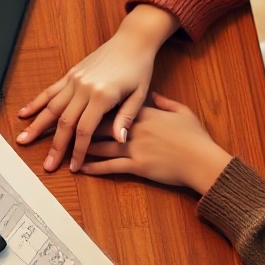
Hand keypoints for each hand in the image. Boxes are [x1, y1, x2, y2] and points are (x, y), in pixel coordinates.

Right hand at [16, 3, 176, 171]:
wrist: (132, 41)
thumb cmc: (139, 68)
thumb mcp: (139, 95)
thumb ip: (126, 118)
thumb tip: (119, 141)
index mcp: (102, 95)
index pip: (85, 130)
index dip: (78, 150)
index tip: (73, 166)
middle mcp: (84, 87)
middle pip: (64, 122)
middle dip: (55, 146)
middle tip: (47, 165)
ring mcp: (75, 80)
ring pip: (52, 107)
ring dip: (37, 125)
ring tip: (24, 139)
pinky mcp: (71, 74)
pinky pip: (50, 90)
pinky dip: (37, 102)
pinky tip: (25, 113)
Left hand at [78, 93, 231, 197]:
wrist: (204, 160)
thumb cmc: (196, 138)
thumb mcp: (182, 112)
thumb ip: (165, 102)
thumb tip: (154, 95)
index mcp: (144, 113)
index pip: (112, 106)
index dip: (94, 106)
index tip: (78, 105)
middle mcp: (134, 128)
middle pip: (99, 125)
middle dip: (78, 126)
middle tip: (60, 129)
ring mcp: (135, 147)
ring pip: (100, 146)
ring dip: (81, 148)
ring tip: (65, 149)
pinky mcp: (138, 165)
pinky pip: (111, 166)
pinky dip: (94, 167)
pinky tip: (81, 168)